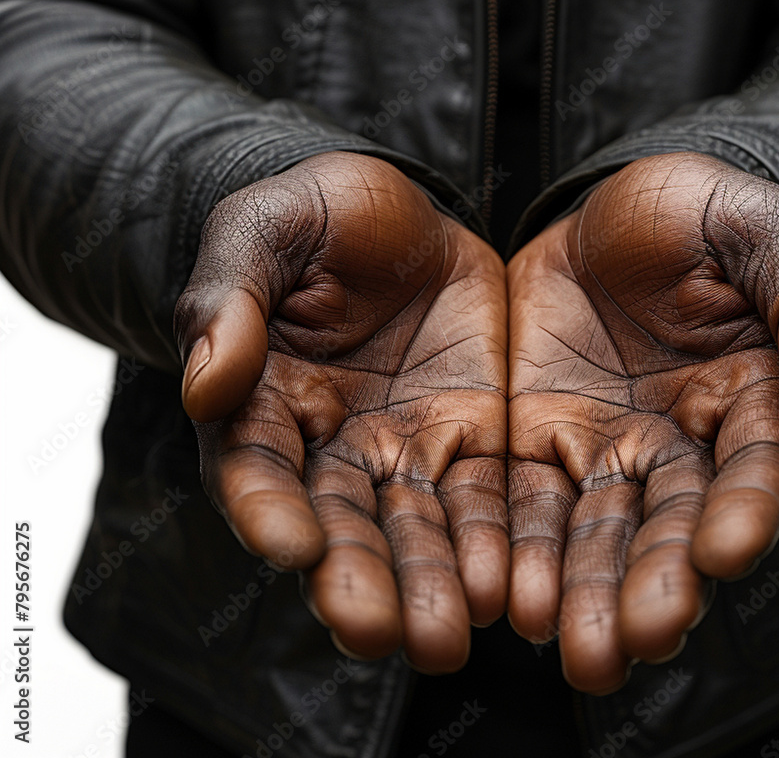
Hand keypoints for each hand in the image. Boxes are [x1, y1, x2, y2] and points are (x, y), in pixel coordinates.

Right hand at [174, 152, 506, 671]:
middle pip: (338, 522)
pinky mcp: (471, 430)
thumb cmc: (311, 215)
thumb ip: (229, 301)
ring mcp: (404, 441)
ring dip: (429, 583)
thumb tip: (203, 382)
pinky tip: (509, 586)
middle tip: (380, 632)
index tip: (291, 545)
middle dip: (356, 578)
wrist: (396, 206)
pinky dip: (493, 541)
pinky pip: (484, 493)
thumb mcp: (264, 232)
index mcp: (263, 399)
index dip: (267, 506)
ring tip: (448, 638)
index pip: (256, 466)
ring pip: (414, 525)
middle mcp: (331, 442)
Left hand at [507, 152, 778, 692]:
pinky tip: (505, 598)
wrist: (616, 204)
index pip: (756, 463)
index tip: (726, 554)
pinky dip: (519, 547)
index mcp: (756, 398)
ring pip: (598, 528)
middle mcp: (685, 442)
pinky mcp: (541, 434)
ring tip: (573, 650)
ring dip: (585, 590)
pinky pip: (527, 495)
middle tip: (639, 639)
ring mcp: (609, 443)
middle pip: (674, 521)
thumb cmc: (708, 215)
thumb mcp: (763, 234)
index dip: (746, 508)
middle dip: (658, 579)